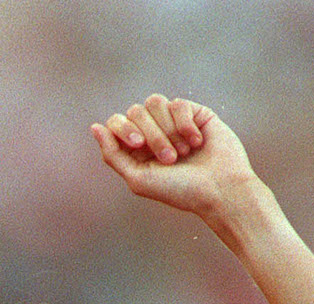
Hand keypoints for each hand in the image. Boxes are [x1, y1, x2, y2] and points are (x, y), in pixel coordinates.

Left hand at [91, 95, 258, 218]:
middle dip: (152, 135)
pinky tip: (197, 142)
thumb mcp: (138, 178)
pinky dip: (185, 125)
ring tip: (183, 152)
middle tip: (170, 159)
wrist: (219, 189)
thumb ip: (112, 154)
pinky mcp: (195, 113)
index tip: (138, 145)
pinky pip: (178, 104)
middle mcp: (153, 132)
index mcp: (136, 148)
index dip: (123, 128)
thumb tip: (95, 127)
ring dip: (167, 130)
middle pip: (135, 111)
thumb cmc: (179, 190)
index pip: (117, 122)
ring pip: (155, 102)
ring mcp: (173, 121)